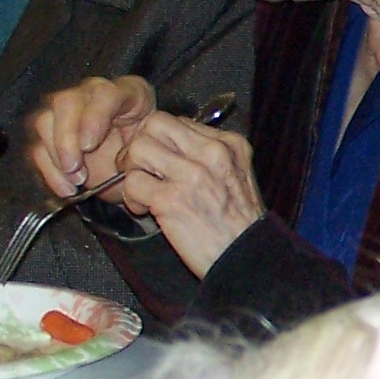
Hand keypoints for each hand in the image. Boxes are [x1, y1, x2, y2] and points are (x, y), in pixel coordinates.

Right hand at [25, 76, 157, 198]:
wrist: (140, 166)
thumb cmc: (150, 151)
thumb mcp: (154, 147)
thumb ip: (140, 146)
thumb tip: (121, 159)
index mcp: (127, 91)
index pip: (105, 94)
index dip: (94, 118)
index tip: (89, 145)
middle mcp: (93, 95)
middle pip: (66, 103)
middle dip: (66, 138)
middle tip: (74, 166)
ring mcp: (69, 112)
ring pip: (45, 122)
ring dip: (56, 156)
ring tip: (77, 181)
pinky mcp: (53, 135)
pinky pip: (39, 149)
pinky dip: (49, 171)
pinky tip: (67, 189)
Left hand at [105, 113, 266, 278]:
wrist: (248, 258)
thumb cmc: (239, 224)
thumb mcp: (237, 176)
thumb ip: (209, 156)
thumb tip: (171, 147)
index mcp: (230, 144)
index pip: (178, 121)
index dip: (162, 141)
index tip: (162, 162)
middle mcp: (212, 153)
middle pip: (155, 124)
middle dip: (140, 146)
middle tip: (141, 169)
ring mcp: (192, 175)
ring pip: (138, 148)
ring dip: (132, 171)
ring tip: (143, 192)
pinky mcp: (171, 200)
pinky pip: (132, 182)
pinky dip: (131, 198)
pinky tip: (145, 210)